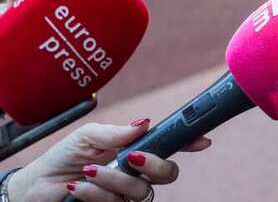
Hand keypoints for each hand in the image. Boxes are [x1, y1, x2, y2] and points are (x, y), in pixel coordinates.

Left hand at [5, 120, 210, 201]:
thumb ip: (116, 132)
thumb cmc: (63, 157)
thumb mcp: (87, 136)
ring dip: (113, 181)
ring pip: (140, 191)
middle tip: (132, 158)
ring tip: (88, 172)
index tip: (201, 141)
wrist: (36, 186)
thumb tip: (144, 123)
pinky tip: (78, 187)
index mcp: (136, 150)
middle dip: (154, 165)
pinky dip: (96, 195)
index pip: (170, 147)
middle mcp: (136, 173)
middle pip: (168, 174)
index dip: (190, 143)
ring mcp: (125, 194)